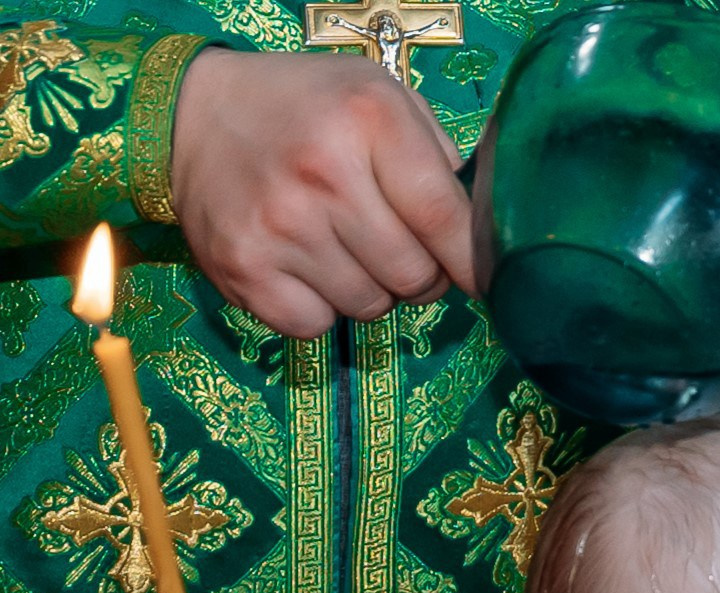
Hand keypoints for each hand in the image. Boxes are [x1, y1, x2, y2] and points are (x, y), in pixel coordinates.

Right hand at [170, 49, 474, 337]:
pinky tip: (304, 267)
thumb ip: (440, 156)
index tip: (476, 274)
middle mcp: (324, 173)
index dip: (472, 262)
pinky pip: (316, 326)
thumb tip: (486, 229)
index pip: (447, 221)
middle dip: (421, 275)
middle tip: (397, 249)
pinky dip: (320, 309)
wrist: (191, 115)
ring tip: (343, 247)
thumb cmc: (307, 110)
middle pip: (416, 277)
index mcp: (369, 120)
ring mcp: (279, 225)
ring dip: (370, 291)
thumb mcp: (381, 97)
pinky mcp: (243, 268)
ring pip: (370, 307)